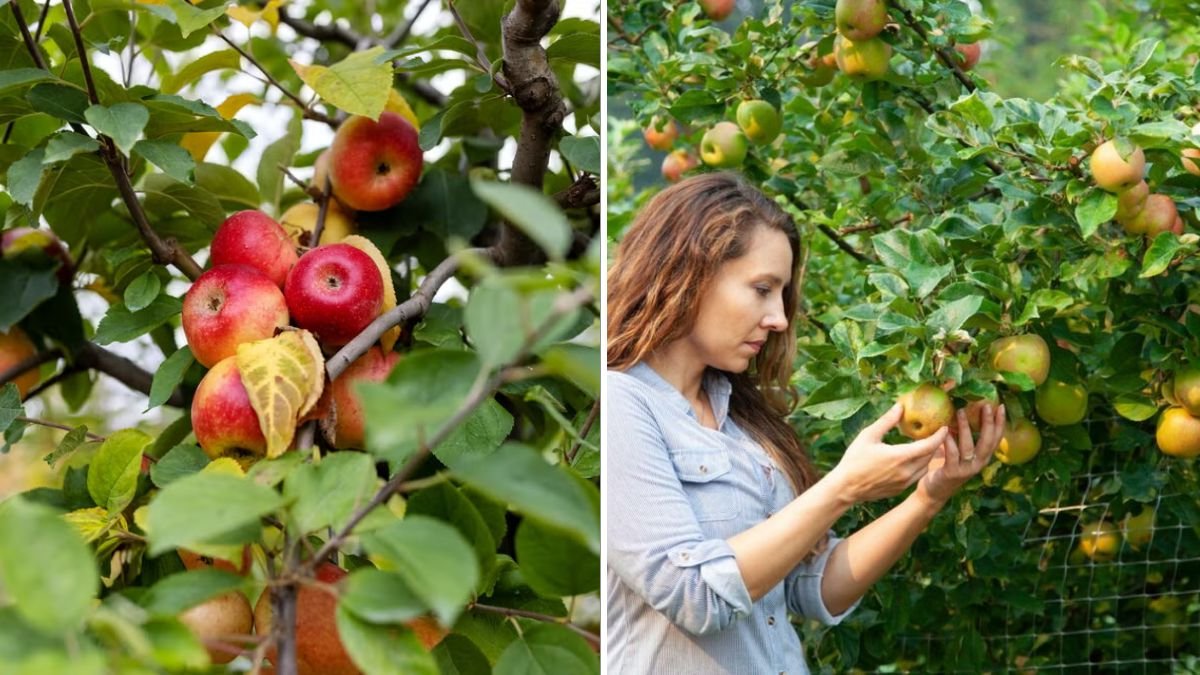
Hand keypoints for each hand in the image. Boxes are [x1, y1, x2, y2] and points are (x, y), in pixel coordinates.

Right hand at [828, 403, 948, 503]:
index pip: (929, 445)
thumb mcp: (868, 436)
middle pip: (929, 456)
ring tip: (925, 445)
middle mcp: (906, 471)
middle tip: (936, 433)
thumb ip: (887, 421)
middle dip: (936, 444)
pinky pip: (916, 476)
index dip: (939, 435)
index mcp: (900, 456)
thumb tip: (900, 406)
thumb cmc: (854, 459)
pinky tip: (912, 459)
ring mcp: (904, 482)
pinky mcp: (900, 489)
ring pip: (925, 467)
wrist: (846, 488)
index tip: (944, 426)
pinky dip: (919, 466)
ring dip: (927, 456)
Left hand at [916, 402, 1005, 505]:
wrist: (933, 491)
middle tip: (987, 406)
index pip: (996, 438)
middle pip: (988, 442)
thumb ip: (962, 436)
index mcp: (982, 457)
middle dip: (988, 423)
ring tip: (960, 411)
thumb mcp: (958, 450)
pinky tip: (946, 431)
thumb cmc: (945, 466)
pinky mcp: (952, 473)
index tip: (1000, 406)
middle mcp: (978, 463)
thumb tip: (963, 410)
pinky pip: (952, 455)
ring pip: (969, 447)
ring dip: (965, 428)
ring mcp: (966, 469)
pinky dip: (950, 442)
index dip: (1000, 423)